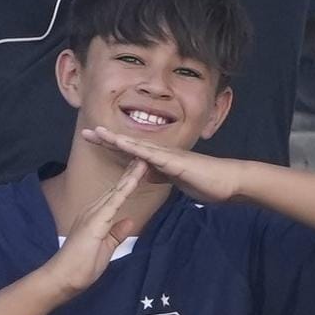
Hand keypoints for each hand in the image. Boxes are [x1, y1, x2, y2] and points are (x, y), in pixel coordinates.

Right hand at [41, 159, 146, 295]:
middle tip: (146, 153)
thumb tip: (129, 221)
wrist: (63, 278)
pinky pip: (113, 202)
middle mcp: (93, 210)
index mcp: (97, 216)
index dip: (130, 181)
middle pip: (117, 188)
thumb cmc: (82, 265)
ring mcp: (93, 214)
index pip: (117, 195)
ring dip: (131, 175)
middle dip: (132, 171)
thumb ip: (116, 233)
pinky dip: (125, 189)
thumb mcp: (106, 247)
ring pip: (116, 190)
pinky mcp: (95, 222)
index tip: (143, 168)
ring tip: (144, 158)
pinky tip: (134, 179)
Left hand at [81, 127, 245, 203]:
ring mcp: (169, 156)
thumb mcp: (176, 180)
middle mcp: (162, 154)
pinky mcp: (176, 162)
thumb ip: (160, 174)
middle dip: (107, 138)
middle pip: (129, 144)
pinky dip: (138, 150)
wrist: (229, 182)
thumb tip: (144, 174)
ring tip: (98, 133)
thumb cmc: (207, 182)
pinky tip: (126, 146)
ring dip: (117, 139)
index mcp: (160, 160)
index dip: (112, 144)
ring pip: (138, 146)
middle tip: (85, 132)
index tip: (94, 139)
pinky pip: (153, 156)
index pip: (131, 151)